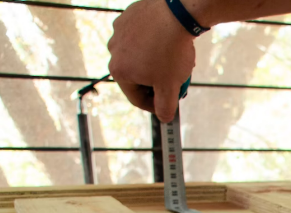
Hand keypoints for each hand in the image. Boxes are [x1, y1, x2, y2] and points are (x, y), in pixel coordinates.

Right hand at [107, 0, 195, 122]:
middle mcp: (114, 51)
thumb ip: (165, 107)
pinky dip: (154, 43)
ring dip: (155, 62)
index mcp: (119, 71)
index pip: (136, 98)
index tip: (169, 105)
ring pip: (140, 56)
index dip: (156, 106)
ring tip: (175, 61)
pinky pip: (142, 37)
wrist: (176, 15)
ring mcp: (119, 32)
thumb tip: (164, 118)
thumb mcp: (170, 87)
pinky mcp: (129, 17)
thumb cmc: (171, 53)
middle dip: (157, 82)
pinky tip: (169, 42)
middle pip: (137, 76)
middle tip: (176, 81)